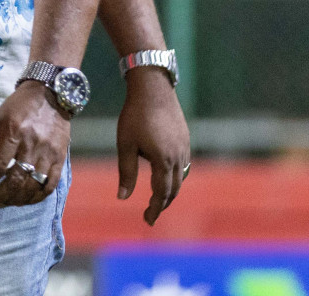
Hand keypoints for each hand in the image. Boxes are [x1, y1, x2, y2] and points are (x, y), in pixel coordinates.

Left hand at [0, 81, 69, 207]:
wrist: (50, 95)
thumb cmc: (17, 107)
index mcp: (13, 132)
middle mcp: (32, 144)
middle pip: (15, 181)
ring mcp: (48, 153)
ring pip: (32, 187)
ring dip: (14, 201)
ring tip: (1, 204)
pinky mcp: (60, 159)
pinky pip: (50, 186)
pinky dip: (36, 198)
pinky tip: (23, 201)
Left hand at [117, 69, 190, 224]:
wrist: (153, 88)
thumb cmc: (134, 115)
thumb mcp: (125, 144)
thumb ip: (126, 172)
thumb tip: (122, 197)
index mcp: (163, 160)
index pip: (161, 193)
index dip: (154, 209)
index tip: (147, 220)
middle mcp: (178, 156)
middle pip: (174, 189)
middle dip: (163, 204)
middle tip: (150, 214)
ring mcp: (185, 147)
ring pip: (180, 178)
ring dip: (170, 191)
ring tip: (157, 199)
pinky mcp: (186, 139)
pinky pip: (184, 165)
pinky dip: (175, 177)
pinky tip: (166, 176)